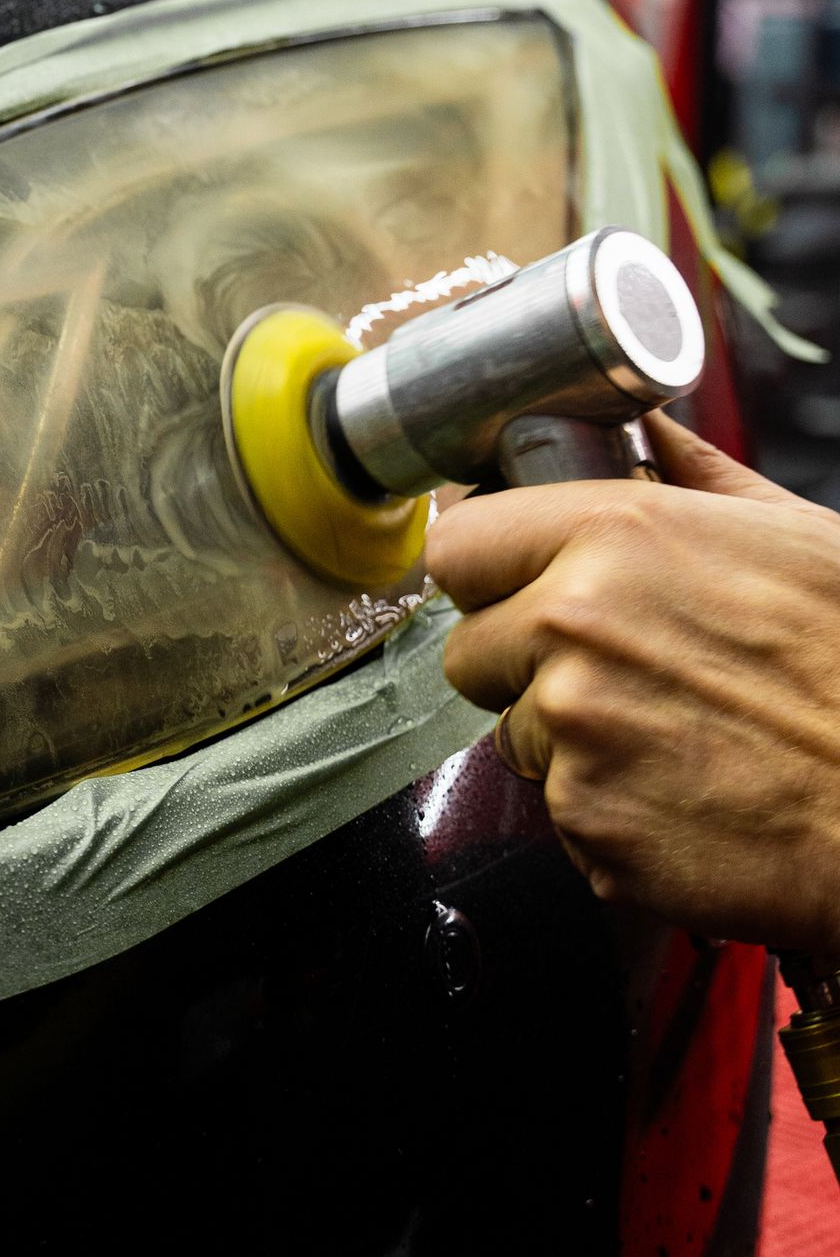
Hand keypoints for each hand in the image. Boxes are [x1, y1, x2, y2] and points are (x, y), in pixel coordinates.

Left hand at [431, 415, 839, 952]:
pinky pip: (566, 813)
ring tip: (676, 738)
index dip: (488, 571)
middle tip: (616, 675)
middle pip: (471, 650)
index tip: (513, 587)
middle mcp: (572, 628)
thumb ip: (698, 478)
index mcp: (613, 538)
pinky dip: (613, 814)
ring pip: (518, 736)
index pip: (460, 545)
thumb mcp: (796, 539)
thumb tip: (649, 431)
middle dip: (523, 664)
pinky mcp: (589, 825)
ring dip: (572, 743)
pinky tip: (688, 796)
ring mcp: (573, 732)